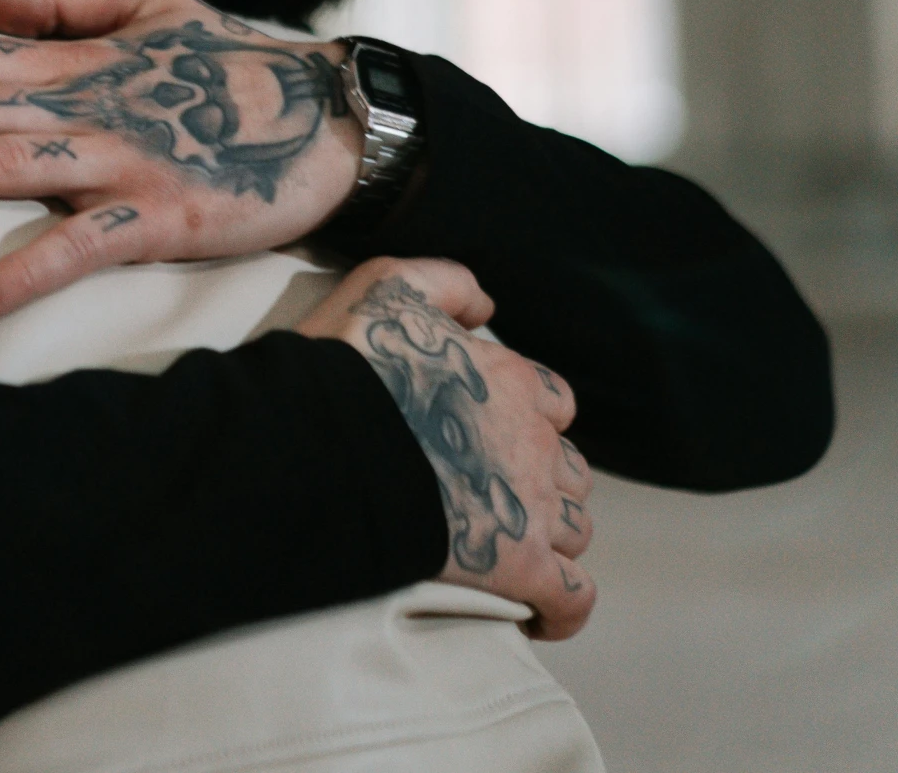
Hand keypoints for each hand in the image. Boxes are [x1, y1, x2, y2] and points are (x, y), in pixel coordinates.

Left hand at [0, 0, 362, 319]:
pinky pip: (83, 249)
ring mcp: (122, 162)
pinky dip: (26, 272)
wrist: (334, 118)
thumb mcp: (150, 5)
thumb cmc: (234, 65)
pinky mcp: (164, 220)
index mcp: (72, 62)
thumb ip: (59, 4)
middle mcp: (84, 106)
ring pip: (3, 167)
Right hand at [299, 257, 597, 639]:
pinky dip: (563, 609)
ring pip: (576, 528)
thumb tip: (487, 307)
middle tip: (489, 495)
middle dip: (541, 482)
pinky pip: (572, 598)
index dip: (527, 420)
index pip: (551, 402)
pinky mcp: (516, 564)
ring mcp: (529, 504)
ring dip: (550, 538)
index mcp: (510, 379)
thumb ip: (445, 282)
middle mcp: (532, 440)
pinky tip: (540, 616)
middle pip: (569, 468)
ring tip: (504, 547)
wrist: (321, 441)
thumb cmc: (345, 367)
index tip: (488, 436)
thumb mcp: (387, 286)